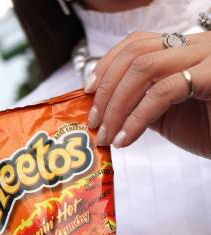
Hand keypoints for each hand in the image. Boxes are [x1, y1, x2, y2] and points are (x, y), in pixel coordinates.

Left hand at [85, 31, 210, 157]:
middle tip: (94, 122)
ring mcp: (207, 57)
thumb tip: (100, 106)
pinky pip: (163, 92)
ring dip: (116, 105)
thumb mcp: (166, 113)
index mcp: (183, 49)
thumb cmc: (210, 129)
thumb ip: (138, 101)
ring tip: (107, 135)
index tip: (87, 93)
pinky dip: (137, 118)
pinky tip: (126, 139)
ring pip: (144, 69)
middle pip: (135, 54)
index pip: (136, 43)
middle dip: (106, 90)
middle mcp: (196, 45)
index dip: (106, 66)